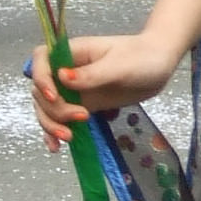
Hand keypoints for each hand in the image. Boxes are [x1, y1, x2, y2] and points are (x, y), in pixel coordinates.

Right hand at [31, 31, 180, 149]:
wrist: (159, 66)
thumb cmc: (142, 57)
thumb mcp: (119, 66)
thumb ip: (92, 74)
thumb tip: (62, 77)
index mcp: (73, 53)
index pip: (41, 60)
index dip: (41, 78)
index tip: (54, 96)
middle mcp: (67, 71)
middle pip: (41, 90)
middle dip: (53, 108)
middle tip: (81, 117)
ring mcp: (73, 89)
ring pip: (47, 108)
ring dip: (52, 124)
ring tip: (70, 137)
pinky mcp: (83, 104)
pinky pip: (62, 119)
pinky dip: (55, 132)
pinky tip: (56, 147)